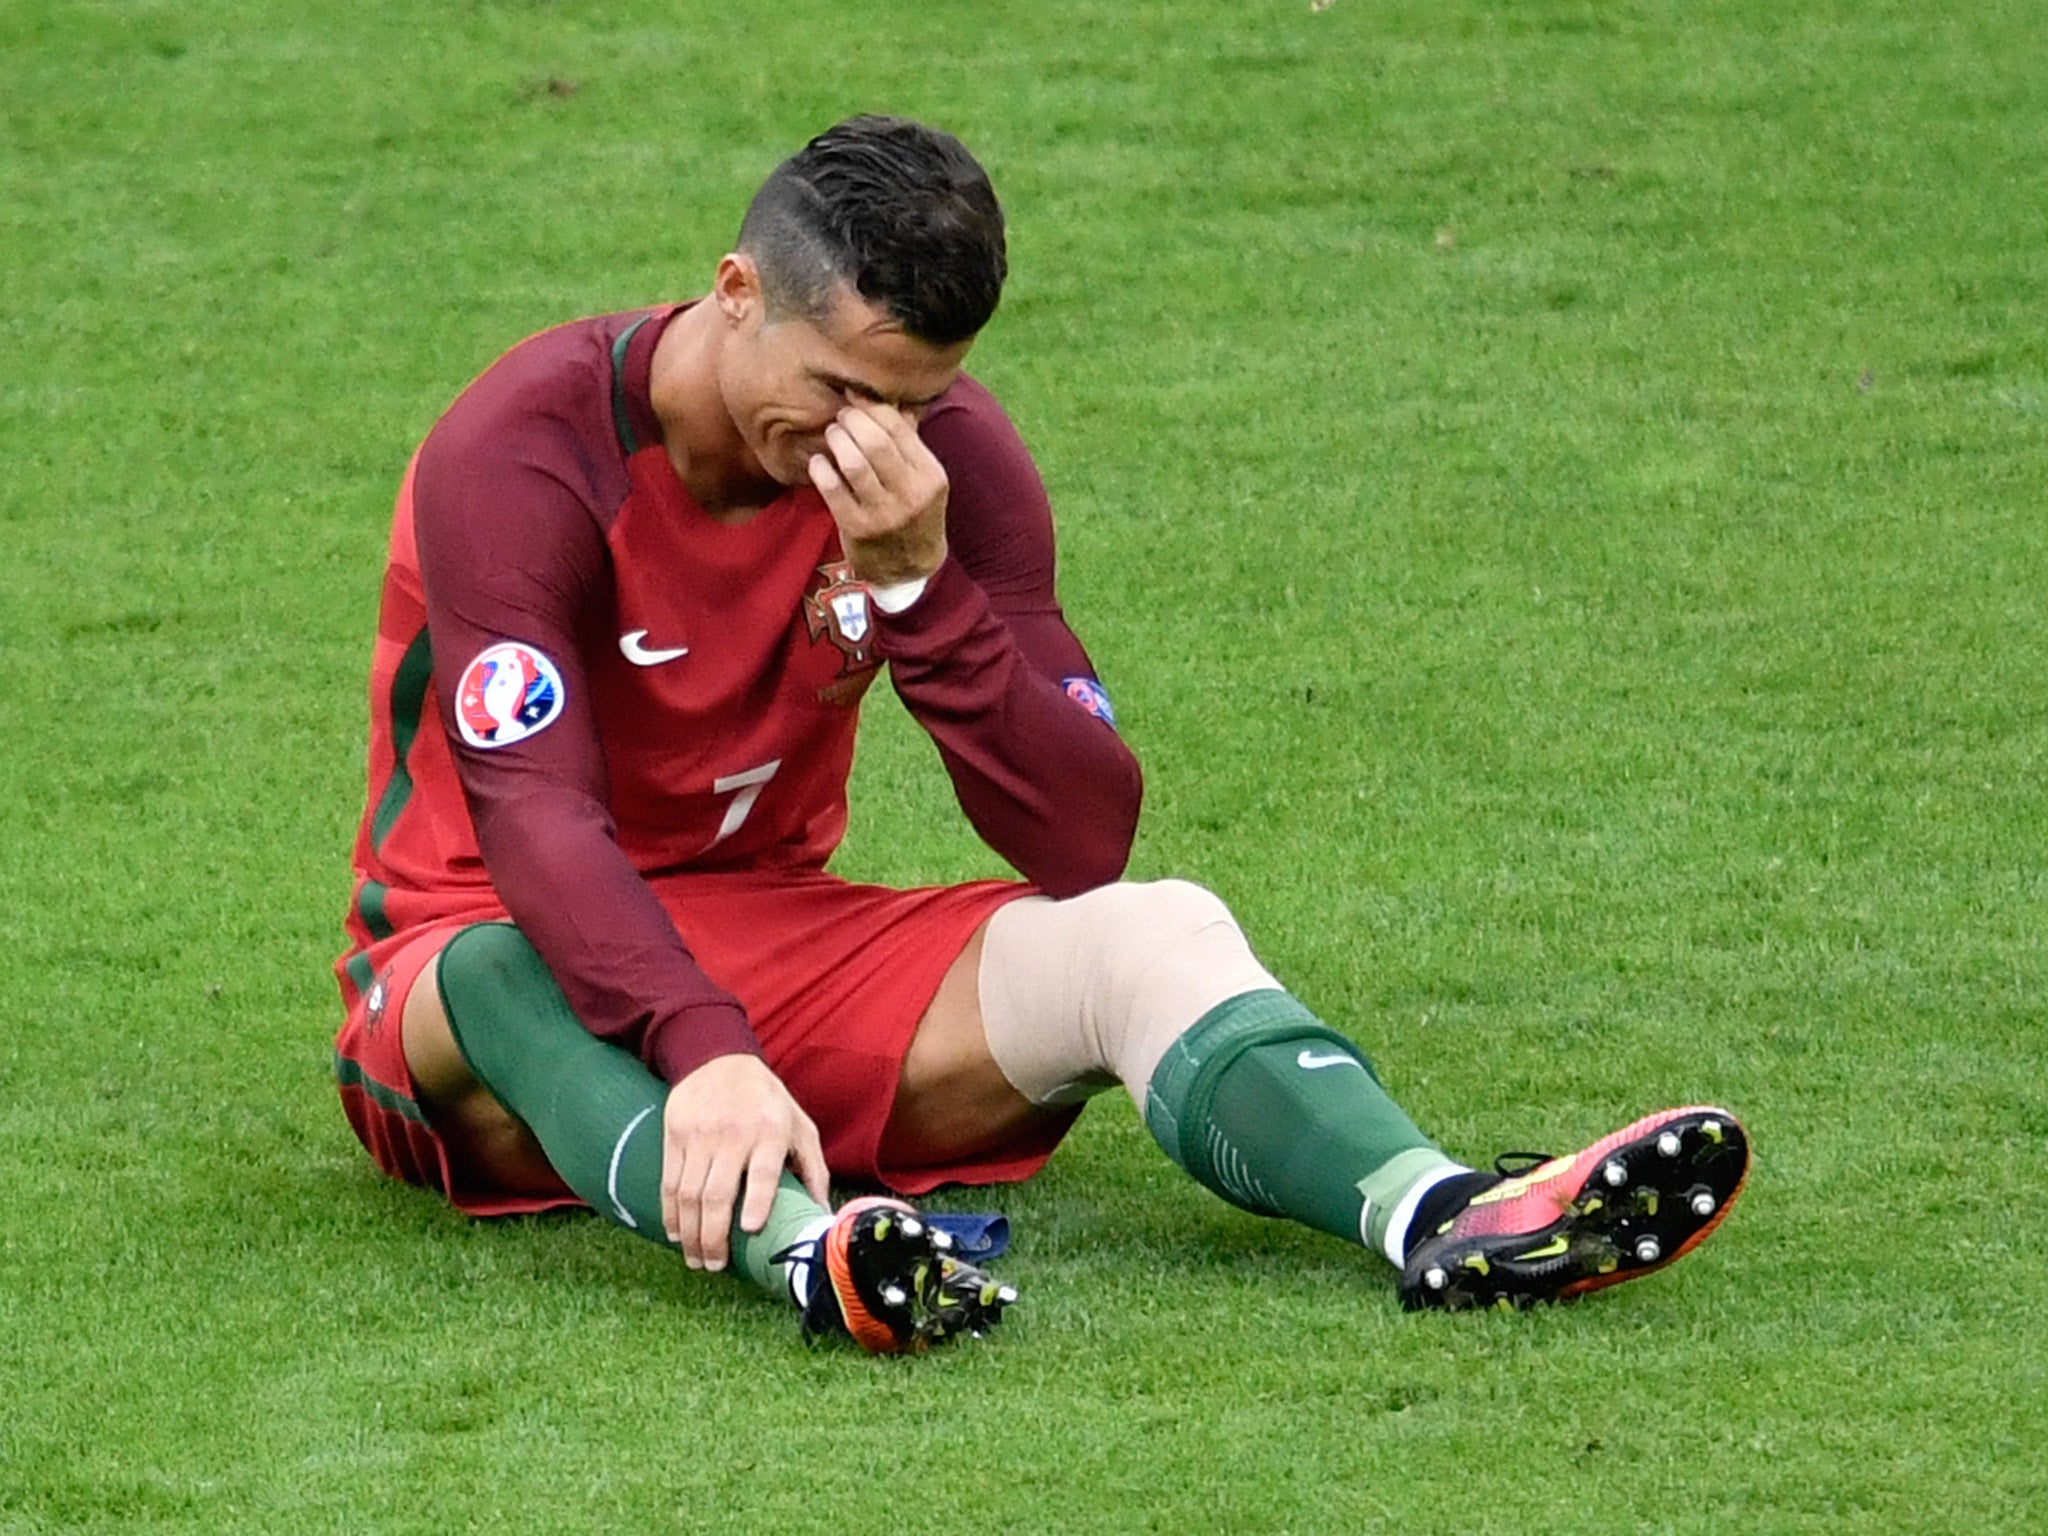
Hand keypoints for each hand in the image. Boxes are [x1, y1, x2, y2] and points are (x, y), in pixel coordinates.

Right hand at [660, 1053, 829, 1271]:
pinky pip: (669, 1183)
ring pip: (688, 1195)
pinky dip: (670, 1215)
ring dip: (690, 1234)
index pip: (763, 1170)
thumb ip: (814, 1170)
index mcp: (771, 1132)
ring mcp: (700, 1135)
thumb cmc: (768, 1101)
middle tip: (715, 1266)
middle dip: (714, 1237)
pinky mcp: (674, 1135)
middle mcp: (733, 1134)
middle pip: (718, 1193)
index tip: (751, 1229)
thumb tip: (822, 1217)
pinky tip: (677, 1234)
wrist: (719, 1060)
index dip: (758, 1200)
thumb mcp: (800, 1126)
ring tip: (697, 1260)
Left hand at [808, 402, 948, 585]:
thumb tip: (887, 398)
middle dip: (852, 421)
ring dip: (837, 440)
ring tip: (833, 434)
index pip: (900, 429)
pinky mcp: (858, 529)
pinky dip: (821, 469)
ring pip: (853, 463)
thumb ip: (908, 441)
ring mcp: (884, 513)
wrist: (910, 569)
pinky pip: (833, 489)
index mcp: (931, 476)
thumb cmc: (914, 513)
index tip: (857, 397)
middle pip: (876, 442)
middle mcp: (911, 494)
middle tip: (842, 416)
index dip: (873, 407)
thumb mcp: (924, 479)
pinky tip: (819, 462)